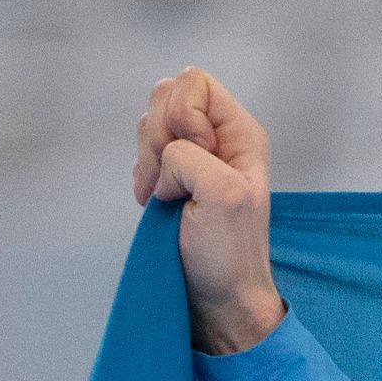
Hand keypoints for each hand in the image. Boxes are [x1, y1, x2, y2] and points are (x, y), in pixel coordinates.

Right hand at [137, 67, 283, 356]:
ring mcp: (192, 156)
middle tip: (172, 180)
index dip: (183, 112)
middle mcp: (216, 137)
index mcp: (239, 133)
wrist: (217, 299)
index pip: (194, 80)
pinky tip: (155, 202)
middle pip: (165, 96)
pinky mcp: (171, 176)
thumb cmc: (227, 253)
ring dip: (148, 158)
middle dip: (158, 135)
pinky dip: (142, 174)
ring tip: (165, 196)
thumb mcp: (221, 194)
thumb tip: (168, 146)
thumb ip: (192, 151)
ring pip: (150, 124)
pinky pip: (143, 152)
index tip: (194, 155)